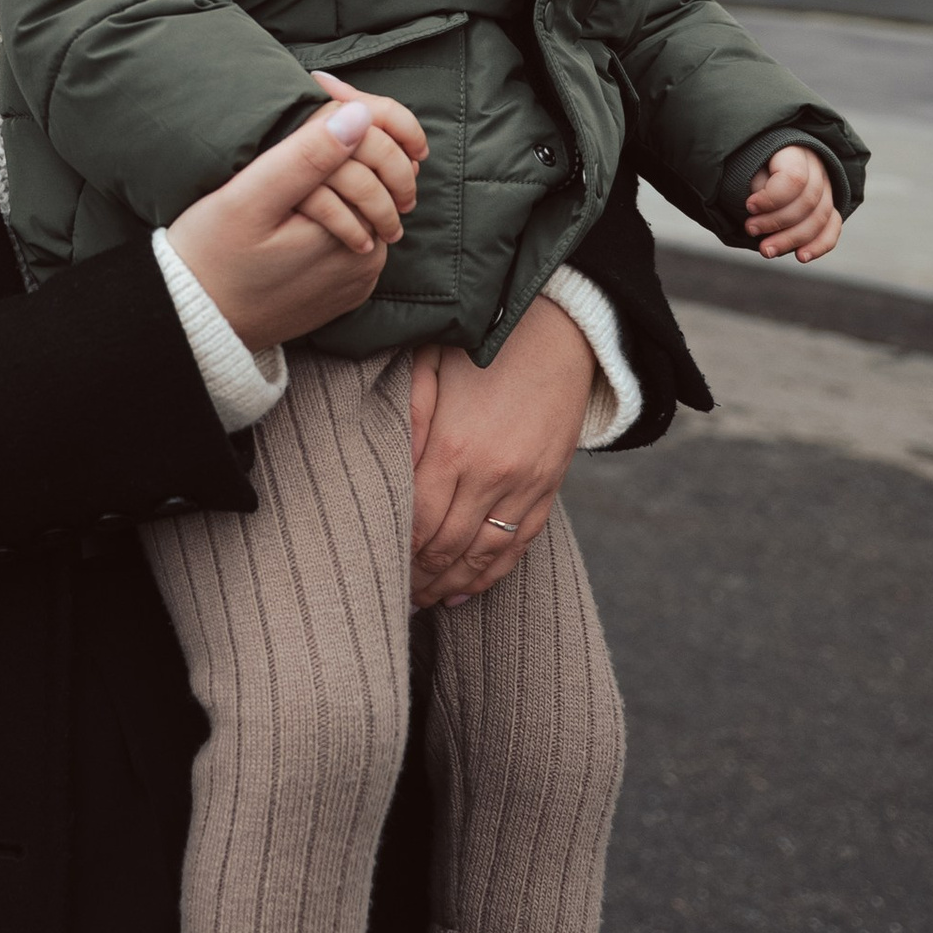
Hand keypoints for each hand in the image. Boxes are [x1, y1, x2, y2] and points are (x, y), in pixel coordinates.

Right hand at [168, 89, 423, 353]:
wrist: (194, 325)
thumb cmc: (211, 257)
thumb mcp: (249, 198)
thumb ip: (306, 156)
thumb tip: (360, 116)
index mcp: (354, 228)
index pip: (380, 150)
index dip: (355, 108)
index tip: (319, 83)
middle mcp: (370, 258)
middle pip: (379, 175)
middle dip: (353, 136)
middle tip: (317, 100)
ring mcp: (359, 278)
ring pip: (366, 204)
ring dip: (343, 174)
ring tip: (303, 148)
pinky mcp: (343, 291)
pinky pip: (352, 235)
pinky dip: (335, 210)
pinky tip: (299, 198)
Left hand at [407, 293, 596, 608]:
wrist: (557, 332)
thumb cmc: (480, 347)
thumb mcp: (428, 369)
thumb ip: (405, 420)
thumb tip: (386, 468)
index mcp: (454, 447)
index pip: (419, 523)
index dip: (397, 554)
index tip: (375, 567)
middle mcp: (492, 475)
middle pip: (448, 549)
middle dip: (419, 578)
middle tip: (392, 596)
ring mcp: (526, 486)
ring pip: (484, 557)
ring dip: (450, 586)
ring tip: (422, 600)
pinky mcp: (548, 488)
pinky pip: (519, 546)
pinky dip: (491, 574)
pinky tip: (464, 592)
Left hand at [744, 142, 839, 261]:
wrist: (764, 163)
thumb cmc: (751, 164)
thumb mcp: (748, 167)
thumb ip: (758, 186)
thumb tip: (761, 211)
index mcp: (795, 151)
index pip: (794, 178)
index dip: (772, 198)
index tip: (749, 206)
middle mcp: (817, 168)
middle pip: (808, 202)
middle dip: (776, 222)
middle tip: (750, 230)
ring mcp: (827, 188)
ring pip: (820, 218)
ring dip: (792, 239)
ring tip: (765, 250)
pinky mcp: (829, 207)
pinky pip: (832, 228)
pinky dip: (819, 245)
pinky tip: (801, 257)